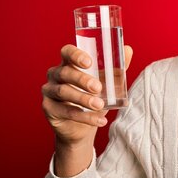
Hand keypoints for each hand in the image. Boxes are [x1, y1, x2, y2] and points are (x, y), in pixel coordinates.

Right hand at [41, 44, 132, 175]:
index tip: (89, 63)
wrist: (83, 127)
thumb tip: (129, 50)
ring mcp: (49, 91)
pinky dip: (85, 117)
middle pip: (65, 72)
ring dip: (83, 99)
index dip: (76, 55)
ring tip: (100, 105)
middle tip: (98, 88)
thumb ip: (117, 68)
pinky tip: (99, 120)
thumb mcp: (107, 83)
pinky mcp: (49, 109)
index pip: (67, 52)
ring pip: (63, 92)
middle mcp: (55, 74)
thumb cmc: (94, 98)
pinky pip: (66, 112)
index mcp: (69, 63)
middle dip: (82, 79)